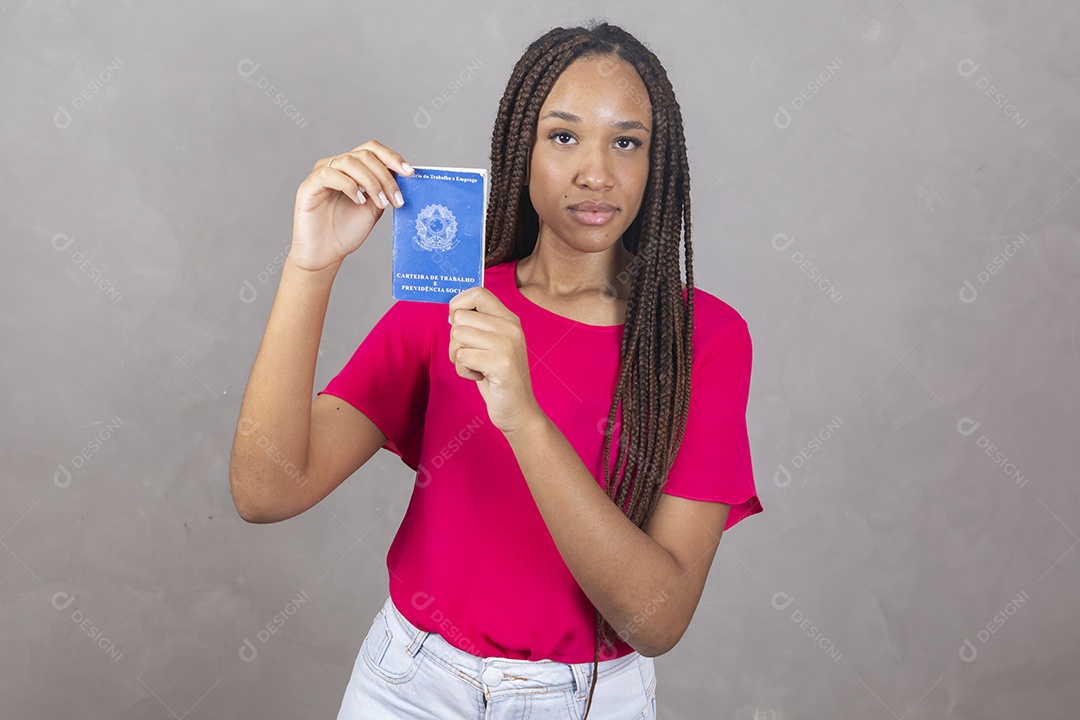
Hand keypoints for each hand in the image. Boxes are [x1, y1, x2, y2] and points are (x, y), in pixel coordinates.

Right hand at [289, 140, 412, 271]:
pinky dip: (349, 185)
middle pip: (364, 155)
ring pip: (349, 161)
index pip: (371, 150)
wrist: (326, 254)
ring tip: (381, 202)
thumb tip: (402, 177)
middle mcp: (336, 167)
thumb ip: (384, 190)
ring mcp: (321, 174)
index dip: (392, 157)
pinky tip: (359, 200)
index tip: (409, 172)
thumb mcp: (373, 209)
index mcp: (351, 169)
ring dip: (371, 181)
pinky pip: (329, 174)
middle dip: (385, 176)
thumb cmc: (346, 232)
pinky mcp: (309, 186)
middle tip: (395, 198)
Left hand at [448, 286, 543, 434]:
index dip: (458, 304)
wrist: (519, 411)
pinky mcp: (501, 363)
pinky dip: (463, 372)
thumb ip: (477, 326)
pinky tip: (480, 377)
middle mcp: (510, 327)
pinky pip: (461, 358)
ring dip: (458, 358)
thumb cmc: (498, 378)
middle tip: (472, 356)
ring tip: (477, 367)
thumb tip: (453, 312)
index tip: (456, 322)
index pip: (477, 293)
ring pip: (457, 337)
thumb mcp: (492, 345)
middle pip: (460, 318)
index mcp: (509, 319)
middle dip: (455, 341)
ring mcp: (507, 344)